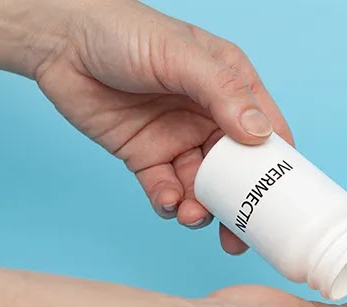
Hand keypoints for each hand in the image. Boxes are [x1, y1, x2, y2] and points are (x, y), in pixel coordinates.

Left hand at [31, 0, 292, 253]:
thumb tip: (259, 135)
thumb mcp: (181, 55)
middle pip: (236, 171)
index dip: (278, 167)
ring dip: (202, 207)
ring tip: (194, 216)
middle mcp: (208, 117)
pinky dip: (169, 202)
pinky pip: (165, 188)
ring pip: (201, 186)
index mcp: (230, 88)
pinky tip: (168, 203)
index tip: (284, 200)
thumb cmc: (125, 32)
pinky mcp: (145, 156)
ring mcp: (177, 139)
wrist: (62, 42)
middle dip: (240, 203)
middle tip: (239, 234)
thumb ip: (223, 92)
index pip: (266, 132)